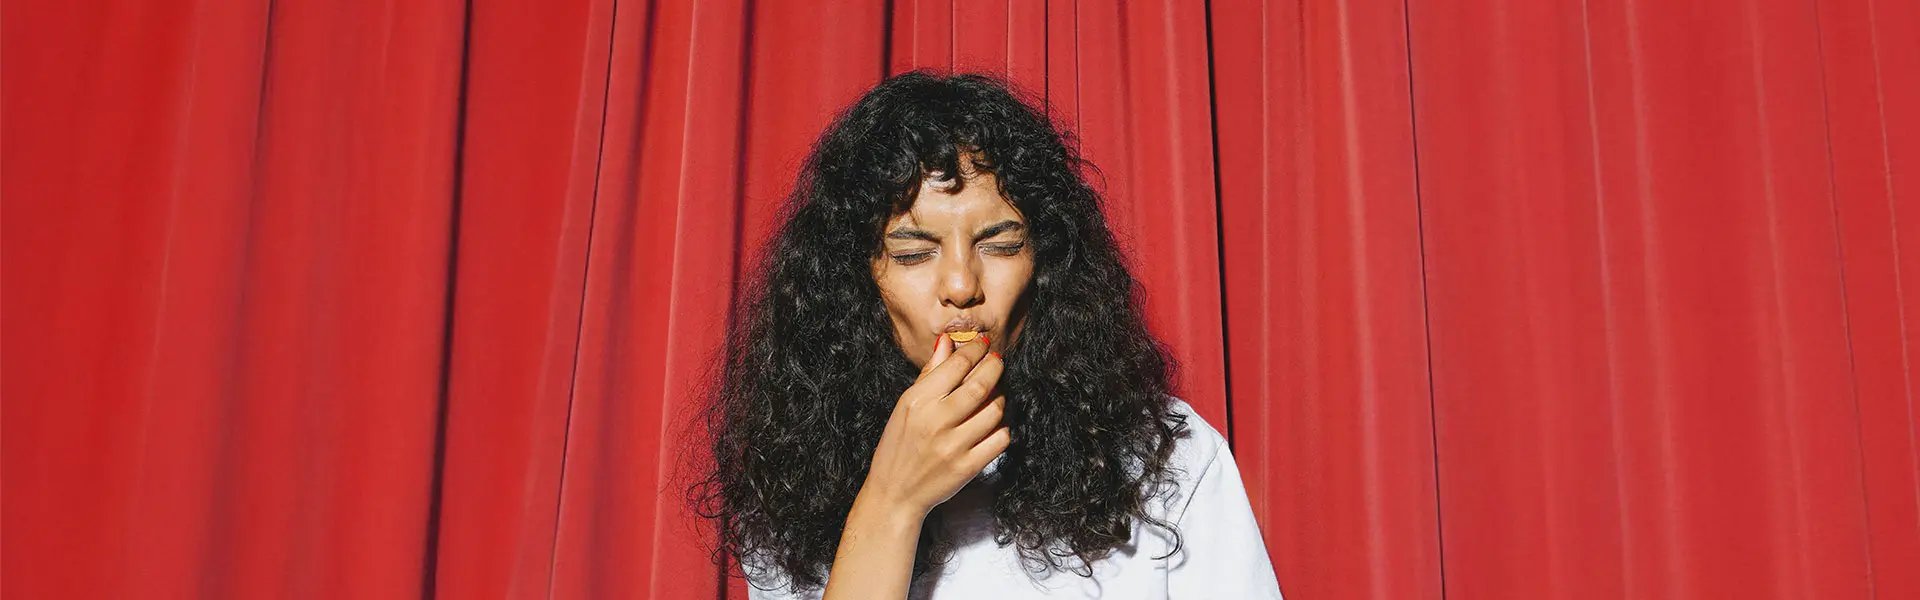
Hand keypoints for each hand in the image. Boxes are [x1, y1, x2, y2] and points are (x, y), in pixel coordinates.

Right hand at [857, 333, 1010, 517]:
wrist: (895, 494)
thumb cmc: (898, 446)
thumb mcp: (905, 406)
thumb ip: (929, 374)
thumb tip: (947, 342)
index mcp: (917, 402)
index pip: (956, 365)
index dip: (975, 350)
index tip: (984, 345)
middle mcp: (936, 421)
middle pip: (981, 384)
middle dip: (995, 366)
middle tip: (998, 360)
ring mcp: (954, 446)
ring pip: (995, 410)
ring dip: (1001, 396)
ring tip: (996, 392)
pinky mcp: (968, 467)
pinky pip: (1000, 439)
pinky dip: (1003, 427)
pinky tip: (994, 422)